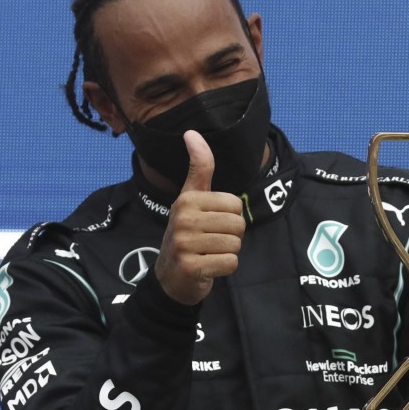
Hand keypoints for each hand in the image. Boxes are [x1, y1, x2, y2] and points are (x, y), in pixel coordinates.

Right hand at [154, 131, 245, 304]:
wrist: (170, 277)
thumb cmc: (187, 234)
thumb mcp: (190, 198)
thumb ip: (199, 168)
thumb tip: (192, 132)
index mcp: (187, 199)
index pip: (235, 204)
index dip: (230, 216)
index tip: (211, 223)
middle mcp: (183, 219)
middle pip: (238, 225)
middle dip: (231, 236)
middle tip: (211, 241)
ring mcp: (185, 244)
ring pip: (235, 244)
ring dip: (228, 252)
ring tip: (209, 253)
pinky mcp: (191, 267)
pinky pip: (230, 263)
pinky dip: (225, 268)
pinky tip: (209, 267)